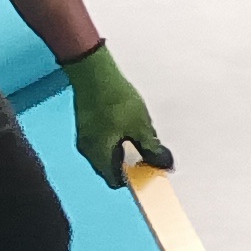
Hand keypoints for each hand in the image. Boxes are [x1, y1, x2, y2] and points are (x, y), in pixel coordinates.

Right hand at [63, 41, 171, 182]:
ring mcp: (84, 136)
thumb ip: (152, 148)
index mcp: (99, 155)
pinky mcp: (85, 123)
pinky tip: (127, 124)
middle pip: (111, 168)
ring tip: (139, 134)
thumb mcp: (141, 126)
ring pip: (106, 153)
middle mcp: (87, 150)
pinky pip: (102, 140)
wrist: (93, 70)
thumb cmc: (115, 99)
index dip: (134, 180)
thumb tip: (165, 165)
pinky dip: (115, 139)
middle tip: (148, 151)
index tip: (149, 171)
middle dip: (130, 163)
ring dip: (123, 150)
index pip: (115, 180)